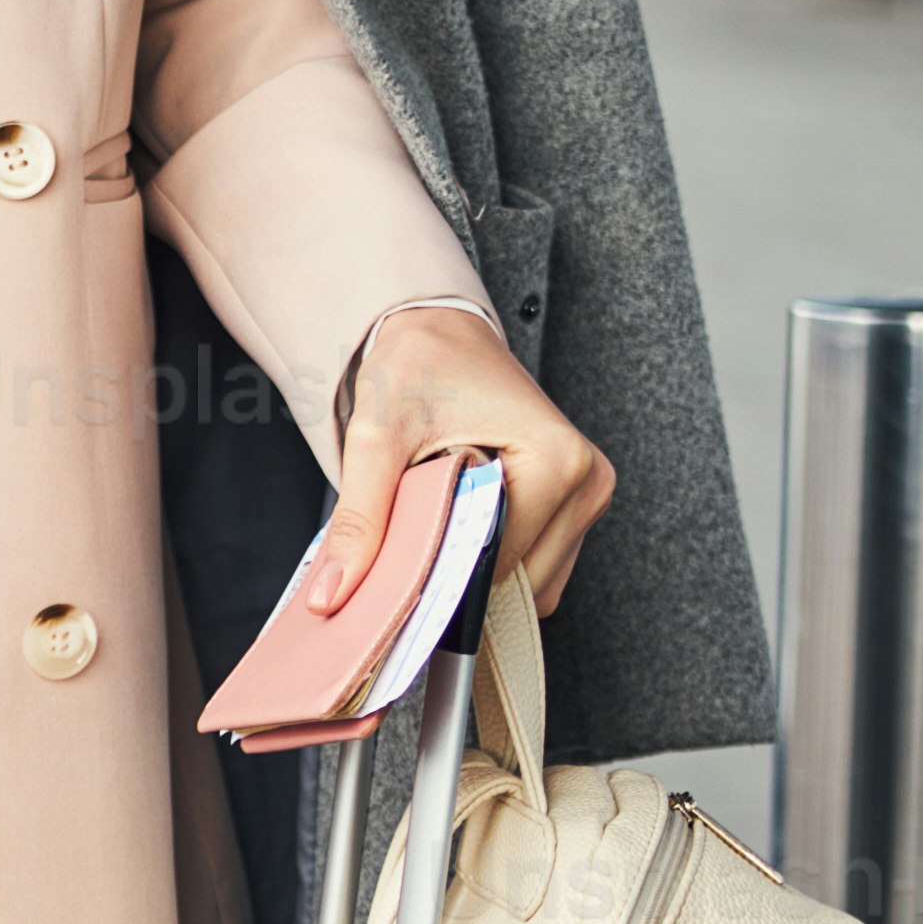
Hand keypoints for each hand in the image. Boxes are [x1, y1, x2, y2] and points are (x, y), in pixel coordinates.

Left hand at [309, 299, 616, 623]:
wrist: (438, 332)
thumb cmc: (418, 367)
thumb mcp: (377, 439)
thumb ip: (360, 518)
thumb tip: (335, 591)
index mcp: (556, 462)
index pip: (498, 567)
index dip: (441, 579)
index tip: (400, 570)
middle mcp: (586, 480)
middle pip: (519, 582)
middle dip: (460, 578)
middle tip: (415, 541)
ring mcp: (587, 493)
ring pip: (531, 581)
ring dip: (480, 571)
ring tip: (442, 522)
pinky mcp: (575, 501)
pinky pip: (538, 564)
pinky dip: (496, 561)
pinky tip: (464, 525)